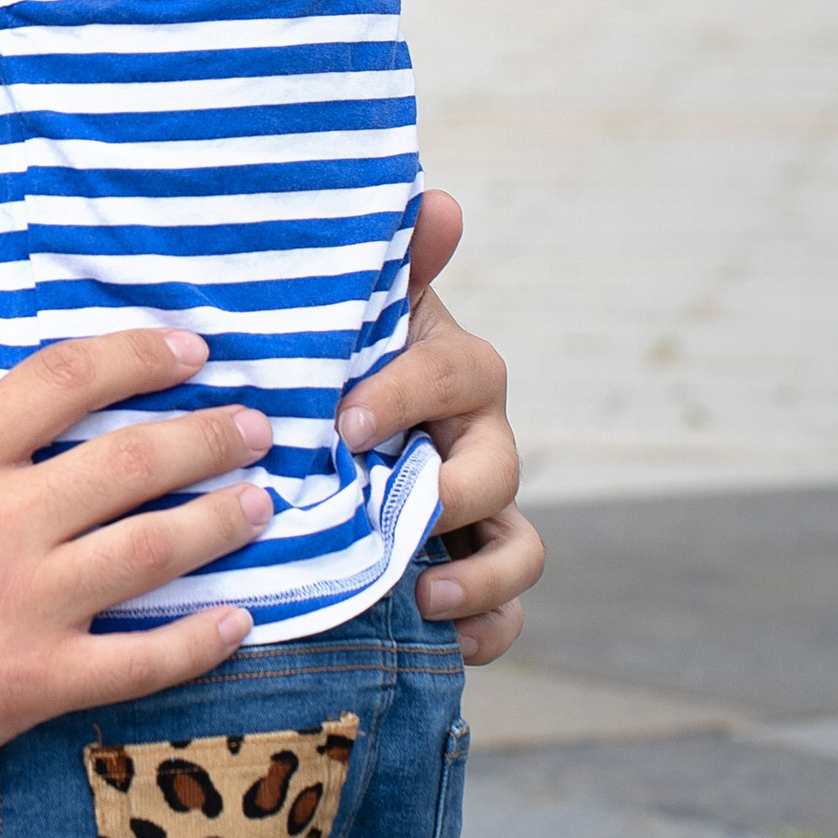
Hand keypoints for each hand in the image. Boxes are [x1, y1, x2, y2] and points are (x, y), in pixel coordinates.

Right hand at [0, 323, 270, 799]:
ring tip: (262, 505)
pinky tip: (236, 619)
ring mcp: (17, 607)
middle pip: (130, 460)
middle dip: (209, 438)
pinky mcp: (30, 684)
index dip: (137, 355)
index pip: (61, 379)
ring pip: (150, 550)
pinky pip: (139, 661)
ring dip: (220, 522)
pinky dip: (198, 641)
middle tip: (254, 429)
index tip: (188, 352)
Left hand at [338, 190, 541, 662]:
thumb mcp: (350, 309)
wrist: (319, 414)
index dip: (406, 396)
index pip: (455, 374)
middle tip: (379, 508)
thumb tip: (436, 197)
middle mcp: (475, 438)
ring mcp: (475, 508)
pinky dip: (488, 628)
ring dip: (480, 573)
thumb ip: (391, 263)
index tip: (342, 424)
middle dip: (448, 492)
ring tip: (425, 595)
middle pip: (496, 469)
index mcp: (448, 370)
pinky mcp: (465, 565)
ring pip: (517, 546)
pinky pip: (506, 607)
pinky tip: (447, 640)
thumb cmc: (333, 352)